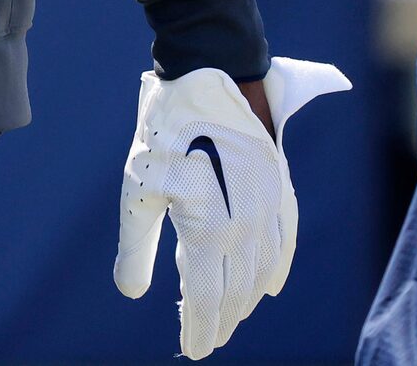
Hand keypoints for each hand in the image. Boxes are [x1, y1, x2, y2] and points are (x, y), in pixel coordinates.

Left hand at [114, 56, 352, 358]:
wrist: (207, 77)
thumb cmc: (163, 133)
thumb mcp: (136, 189)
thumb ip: (134, 246)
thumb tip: (130, 294)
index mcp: (210, 231)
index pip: (207, 297)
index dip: (200, 328)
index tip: (193, 349)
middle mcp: (246, 227)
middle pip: (237, 291)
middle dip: (222, 320)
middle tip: (207, 339)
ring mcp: (268, 208)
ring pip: (263, 272)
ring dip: (247, 300)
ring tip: (231, 318)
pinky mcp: (280, 188)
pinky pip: (286, 241)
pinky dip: (278, 268)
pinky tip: (270, 286)